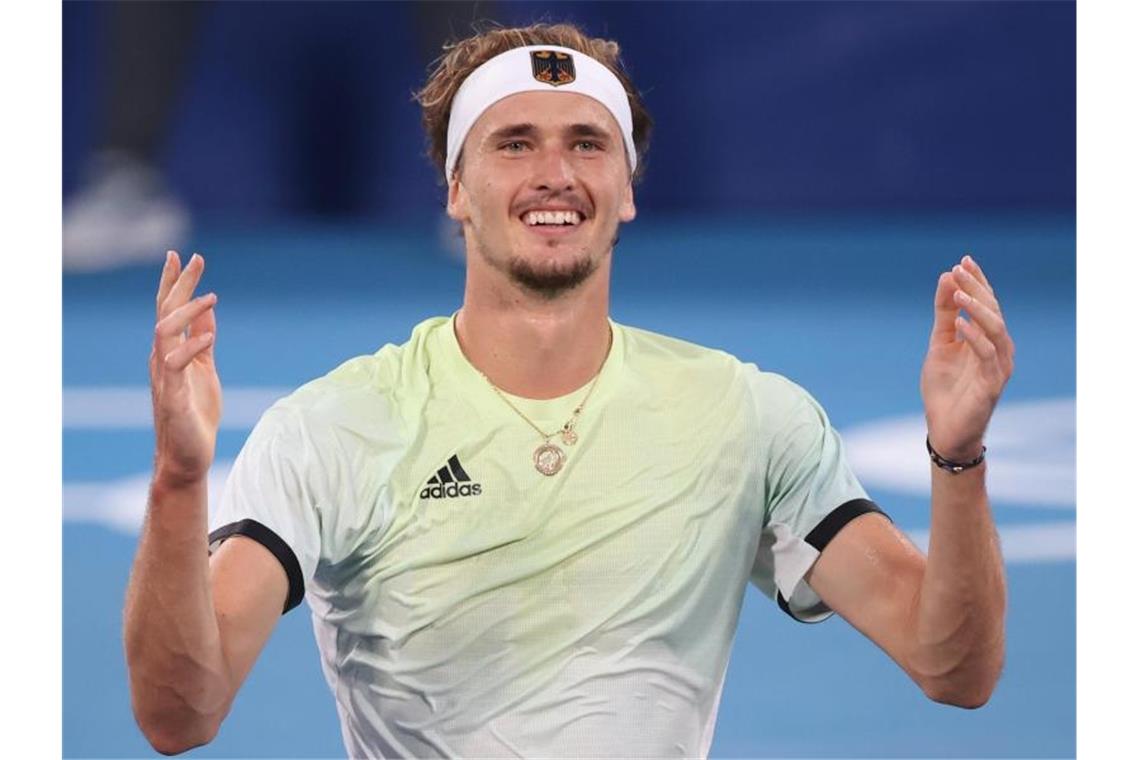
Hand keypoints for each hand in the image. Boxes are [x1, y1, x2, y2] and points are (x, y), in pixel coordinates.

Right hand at [149, 251, 221, 487]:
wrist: (188, 456)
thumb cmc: (195, 414)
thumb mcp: (204, 369)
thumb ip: (203, 340)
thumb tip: (208, 311)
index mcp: (171, 351)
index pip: (169, 309)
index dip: (174, 282)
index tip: (182, 255)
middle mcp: (163, 359)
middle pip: (165, 312)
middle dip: (178, 284)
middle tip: (194, 258)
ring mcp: (165, 377)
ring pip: (165, 333)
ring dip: (186, 312)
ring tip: (210, 296)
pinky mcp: (173, 397)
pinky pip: (176, 367)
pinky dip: (191, 349)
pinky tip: (209, 337)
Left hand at [921, 254, 1014, 461]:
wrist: (945, 429)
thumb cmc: (945, 388)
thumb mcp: (940, 344)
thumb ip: (944, 314)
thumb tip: (946, 277)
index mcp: (987, 338)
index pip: (987, 303)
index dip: (978, 281)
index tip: (963, 260)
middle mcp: (999, 349)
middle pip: (993, 311)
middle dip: (977, 288)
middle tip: (959, 269)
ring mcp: (998, 367)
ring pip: (996, 329)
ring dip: (977, 308)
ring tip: (958, 291)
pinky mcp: (993, 384)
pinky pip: (987, 355)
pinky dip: (974, 336)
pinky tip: (959, 322)